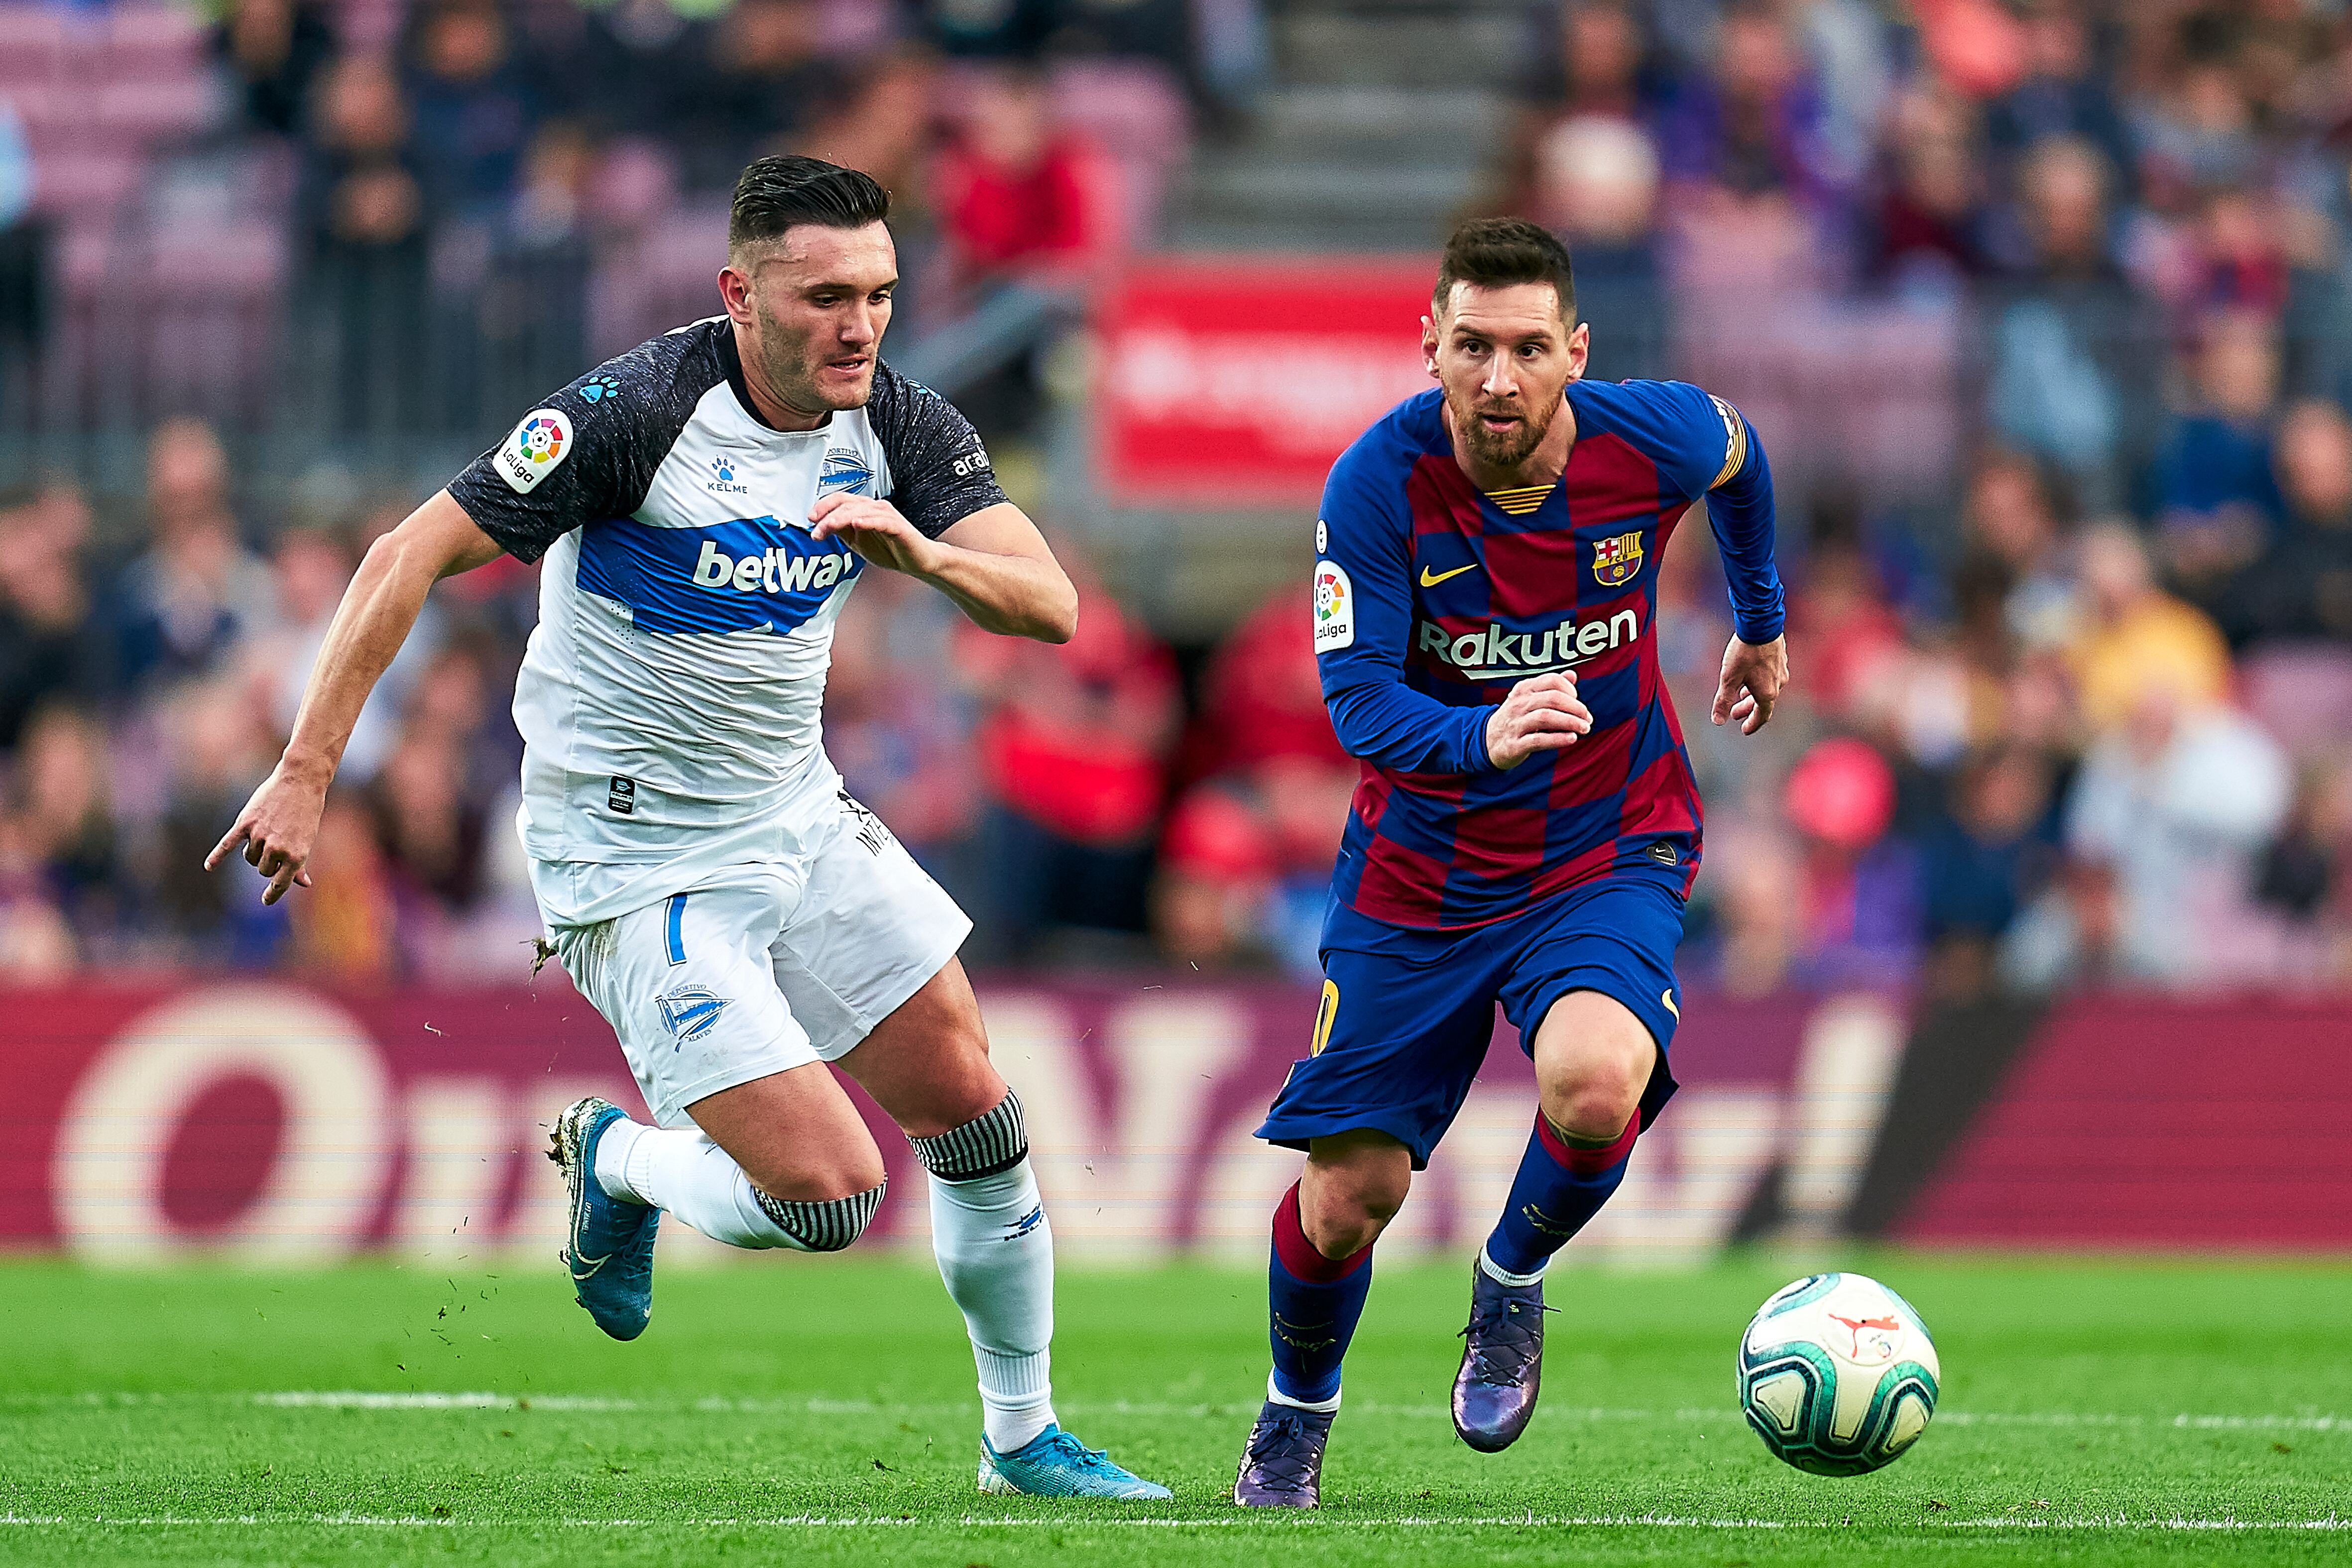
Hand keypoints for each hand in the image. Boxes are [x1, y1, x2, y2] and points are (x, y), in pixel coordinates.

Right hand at [204, 760, 330, 903]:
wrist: (300, 782)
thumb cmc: (306, 812)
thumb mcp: (307, 839)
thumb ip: (300, 863)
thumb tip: (304, 883)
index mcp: (296, 856)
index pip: (280, 884)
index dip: (272, 895)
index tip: (265, 901)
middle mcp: (277, 849)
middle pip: (262, 870)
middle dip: (267, 863)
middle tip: (276, 845)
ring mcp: (260, 836)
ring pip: (250, 858)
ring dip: (255, 853)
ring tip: (266, 835)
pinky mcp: (245, 824)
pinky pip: (227, 845)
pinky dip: (217, 856)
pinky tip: (209, 866)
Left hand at [809, 494, 941, 577]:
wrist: (916, 561)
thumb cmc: (890, 549)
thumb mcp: (857, 542)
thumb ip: (841, 532)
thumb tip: (820, 525)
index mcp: (864, 509)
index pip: (841, 500)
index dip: (823, 506)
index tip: (810, 519)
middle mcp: (875, 507)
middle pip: (847, 503)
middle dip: (828, 516)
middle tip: (815, 531)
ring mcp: (888, 515)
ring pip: (860, 511)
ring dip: (841, 519)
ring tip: (828, 527)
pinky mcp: (899, 527)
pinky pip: (882, 521)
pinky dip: (868, 521)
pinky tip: (857, 524)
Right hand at [1485, 672, 1592, 768]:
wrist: (1487, 741)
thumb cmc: (1516, 718)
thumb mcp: (1529, 698)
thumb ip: (1551, 686)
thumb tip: (1572, 674)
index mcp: (1524, 689)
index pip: (1552, 680)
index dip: (1570, 690)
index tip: (1577, 702)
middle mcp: (1519, 704)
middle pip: (1552, 699)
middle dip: (1576, 708)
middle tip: (1588, 719)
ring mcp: (1515, 724)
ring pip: (1546, 717)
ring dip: (1570, 722)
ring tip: (1584, 728)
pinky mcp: (1515, 744)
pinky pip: (1538, 740)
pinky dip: (1558, 739)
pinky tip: (1572, 739)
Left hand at [1712, 634, 1787, 734]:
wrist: (1761, 625)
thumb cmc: (1744, 653)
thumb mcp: (1729, 678)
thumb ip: (1723, 701)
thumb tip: (1718, 721)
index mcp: (1767, 693)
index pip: (1762, 716)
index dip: (1752, 724)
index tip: (1745, 730)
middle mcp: (1778, 683)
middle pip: (1763, 703)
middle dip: (1747, 709)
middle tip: (1734, 714)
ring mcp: (1781, 670)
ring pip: (1767, 688)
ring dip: (1752, 695)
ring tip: (1740, 694)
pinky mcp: (1780, 658)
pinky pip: (1770, 676)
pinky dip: (1759, 682)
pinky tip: (1750, 676)